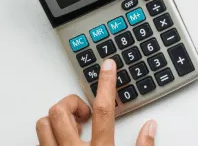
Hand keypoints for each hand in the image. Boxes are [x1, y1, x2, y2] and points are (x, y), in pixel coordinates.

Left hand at [35, 59, 156, 144]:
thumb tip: (150, 126)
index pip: (103, 109)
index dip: (106, 83)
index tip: (108, 65)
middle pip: (61, 112)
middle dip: (73, 103)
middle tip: (86, 111)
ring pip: (43, 124)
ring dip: (58, 117)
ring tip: (75, 125)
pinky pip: (40, 142)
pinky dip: (50, 134)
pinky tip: (65, 140)